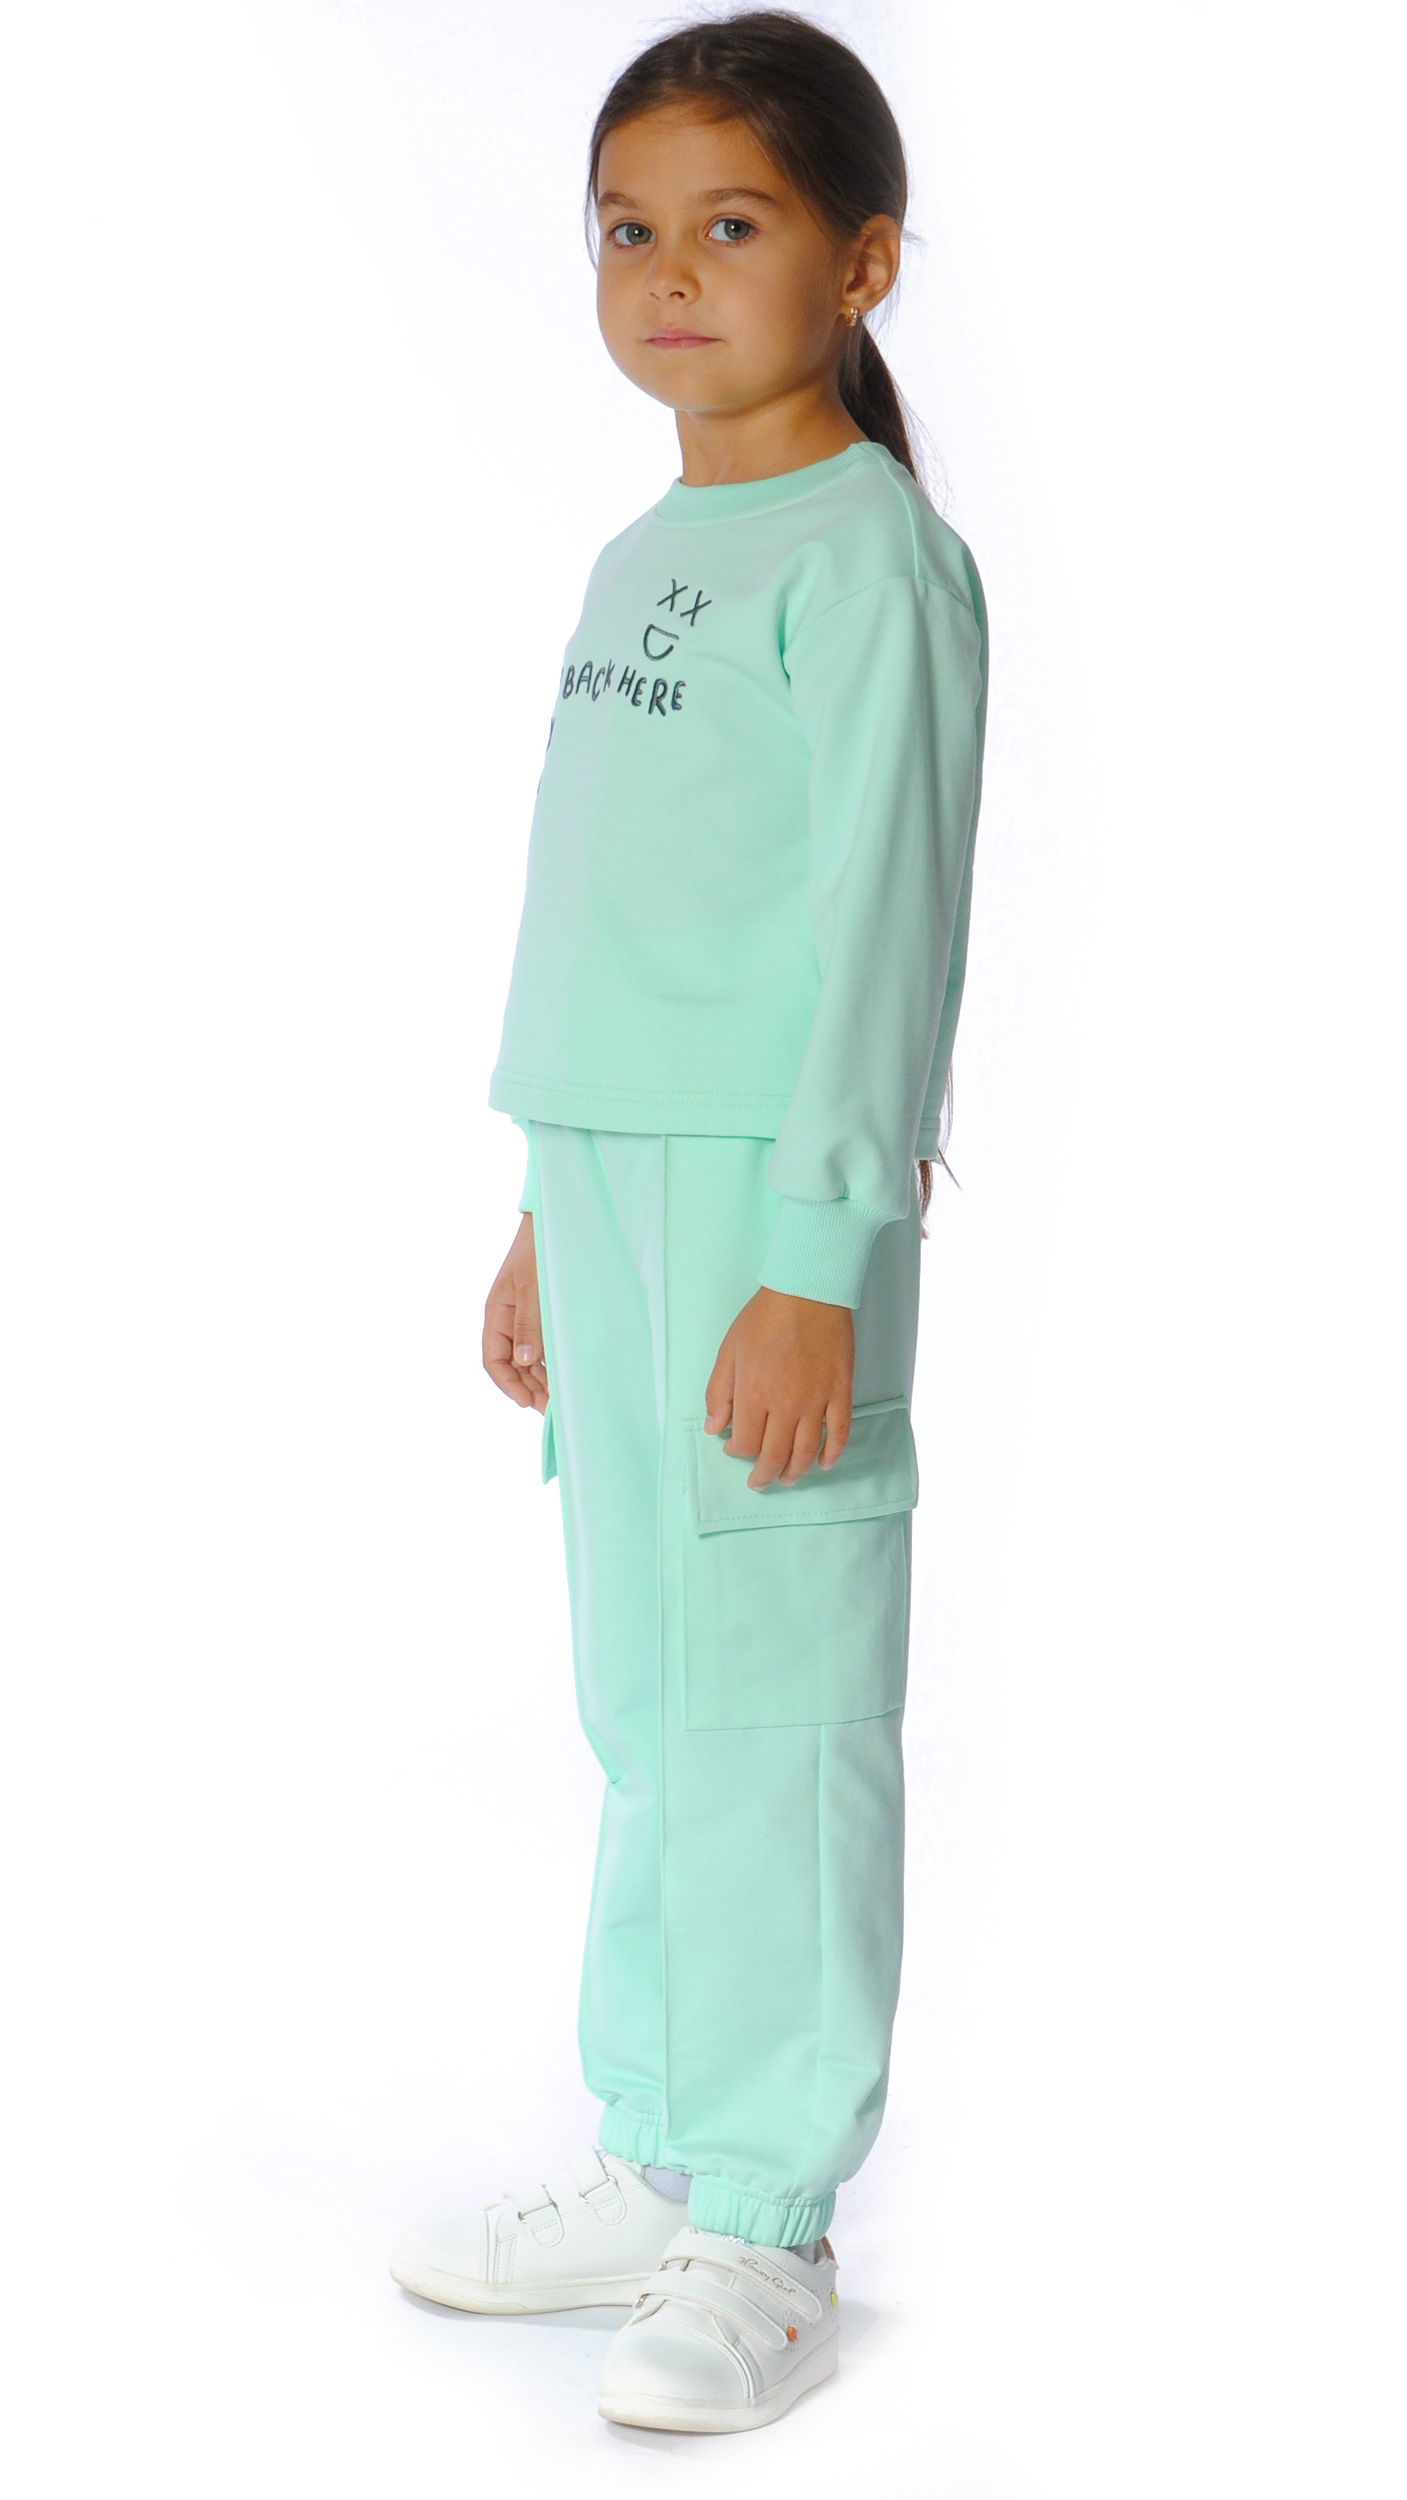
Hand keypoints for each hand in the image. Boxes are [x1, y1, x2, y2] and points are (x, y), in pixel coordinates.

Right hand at [483, 1214, 549, 1412]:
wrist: (558, 1223)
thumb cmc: (540, 1251)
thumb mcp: (533, 1288)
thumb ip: (529, 1324)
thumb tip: (523, 1361)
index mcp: (497, 1314)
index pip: (493, 1360)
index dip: (508, 1384)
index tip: (527, 1403)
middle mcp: (508, 1320)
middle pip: (511, 1365)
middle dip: (527, 1388)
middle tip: (550, 1408)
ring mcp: (525, 1318)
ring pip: (526, 1359)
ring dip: (539, 1379)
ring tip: (558, 1398)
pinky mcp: (542, 1315)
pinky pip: (540, 1346)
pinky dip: (549, 1363)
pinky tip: (562, 1374)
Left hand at [704, 1287, 853, 1488]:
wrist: (807, 1293)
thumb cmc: (764, 1318)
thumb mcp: (729, 1351)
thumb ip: (719, 1392)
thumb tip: (714, 1428)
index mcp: (754, 1395)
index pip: (745, 1443)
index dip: (737, 1452)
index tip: (733, 1448)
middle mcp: (786, 1405)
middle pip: (775, 1455)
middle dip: (763, 1474)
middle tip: (758, 1482)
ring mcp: (816, 1401)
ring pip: (806, 1451)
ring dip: (795, 1472)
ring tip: (787, 1479)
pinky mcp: (840, 1392)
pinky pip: (839, 1432)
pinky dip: (832, 1453)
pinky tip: (823, 1463)